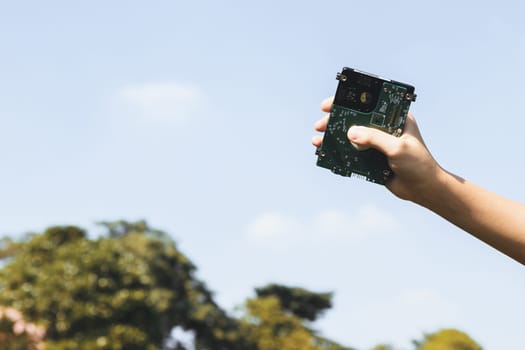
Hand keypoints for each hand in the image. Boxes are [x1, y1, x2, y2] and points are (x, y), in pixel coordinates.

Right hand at [312, 97, 442, 202]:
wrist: (423, 189)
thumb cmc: (418, 164)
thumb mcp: (398, 147)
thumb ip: (375, 138)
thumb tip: (351, 133)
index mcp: (394, 118)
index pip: (368, 104)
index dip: (347, 101)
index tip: (330, 104)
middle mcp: (383, 128)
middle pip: (355, 120)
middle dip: (335, 122)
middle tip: (320, 125)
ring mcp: (376, 144)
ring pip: (350, 138)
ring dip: (333, 138)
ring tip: (317, 141)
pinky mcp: (371, 159)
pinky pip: (351, 154)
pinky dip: (338, 153)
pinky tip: (326, 153)